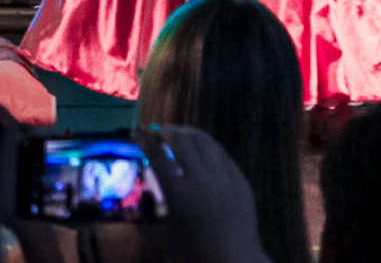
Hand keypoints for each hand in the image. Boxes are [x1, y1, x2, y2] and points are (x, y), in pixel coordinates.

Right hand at [0, 99, 60, 262]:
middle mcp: (24, 153)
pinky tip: (9, 158)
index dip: (1, 109)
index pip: (9, 123)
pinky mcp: (36, 170)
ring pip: (23, 140)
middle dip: (6, 121)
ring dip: (12, 135)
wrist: (30, 225)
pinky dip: (18, 148)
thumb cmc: (7, 207)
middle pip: (18, 129)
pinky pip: (26, 152)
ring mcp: (32, 161)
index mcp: (12, 153)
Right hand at [139, 125, 269, 262]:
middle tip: (157, 131)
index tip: (139, 135)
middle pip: (182, 140)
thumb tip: (146, 190)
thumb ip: (145, 213)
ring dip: (188, 133)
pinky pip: (223, 156)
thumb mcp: (158, 238)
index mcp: (179, 194)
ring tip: (178, 133)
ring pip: (205, 142)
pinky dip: (208, 148)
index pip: (158, 155)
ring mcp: (225, 180)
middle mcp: (203, 181)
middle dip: (166, 131)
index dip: (146, 141)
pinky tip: (202, 150)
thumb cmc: (192, 254)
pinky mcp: (241, 182)